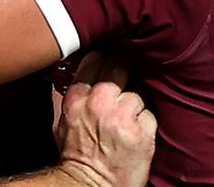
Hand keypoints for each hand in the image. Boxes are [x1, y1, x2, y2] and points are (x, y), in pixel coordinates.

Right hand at [55, 52, 156, 186]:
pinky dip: (146, 124)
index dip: (106, 61)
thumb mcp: (62, 122)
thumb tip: (75, 72)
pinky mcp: (142, 133)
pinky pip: (151, 114)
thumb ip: (71, 95)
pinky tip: (136, 134)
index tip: (110, 67)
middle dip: (124, 75)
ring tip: (128, 119)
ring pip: (139, 92)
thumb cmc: (75, 156)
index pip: (97, 58)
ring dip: (137, 104)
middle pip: (120, 66)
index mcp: (78, 97)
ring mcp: (122, 116)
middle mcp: (100, 102)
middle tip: (125, 87)